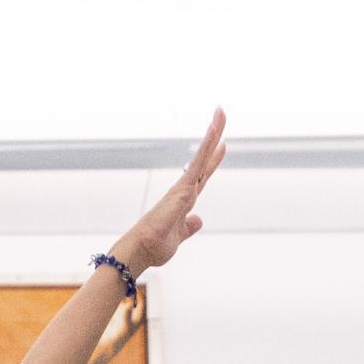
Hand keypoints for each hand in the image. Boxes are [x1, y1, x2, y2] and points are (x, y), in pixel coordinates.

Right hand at [110, 111, 225, 273]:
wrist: (142, 250)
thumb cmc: (155, 245)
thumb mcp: (180, 235)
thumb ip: (189, 226)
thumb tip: (198, 220)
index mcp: (185, 199)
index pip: (203, 174)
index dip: (213, 159)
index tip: (222, 144)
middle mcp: (184, 189)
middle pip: (203, 158)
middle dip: (213, 137)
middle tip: (220, 114)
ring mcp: (183, 187)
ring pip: (201, 156)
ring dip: (211, 134)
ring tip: (220, 113)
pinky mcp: (182, 190)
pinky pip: (197, 164)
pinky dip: (205, 148)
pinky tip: (212, 134)